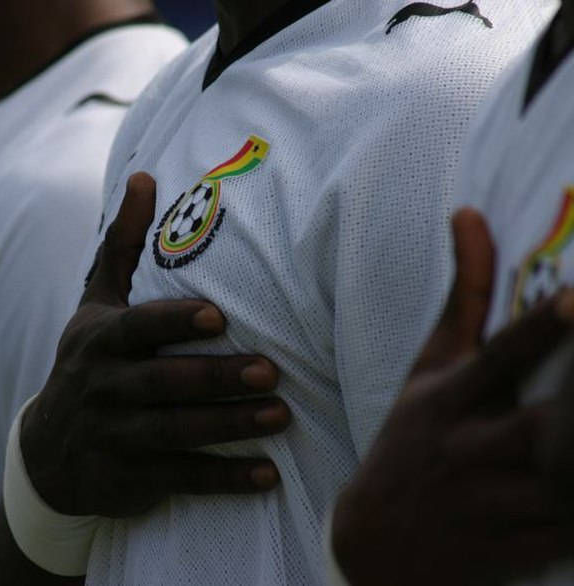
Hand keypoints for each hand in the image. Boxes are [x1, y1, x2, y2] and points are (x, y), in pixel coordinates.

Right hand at [20, 173, 290, 517]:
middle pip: (163, 383)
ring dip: (230, 426)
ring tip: (281, 416)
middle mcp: (102, 389)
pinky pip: (181, 478)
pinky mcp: (130, 478)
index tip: (220, 316)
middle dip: (217, 378)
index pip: (137, 329)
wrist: (48, 453)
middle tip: (272, 371)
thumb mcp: (95, 306)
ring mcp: (114, 437)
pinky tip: (268, 475)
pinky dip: (224, 480)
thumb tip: (143, 178)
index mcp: (99, 342)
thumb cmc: (88, 364)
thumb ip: (122, 247)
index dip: (175, 322)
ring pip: (176, 433)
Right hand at [332, 209, 573, 585]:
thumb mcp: (429, 367)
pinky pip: (566, 534)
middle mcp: (468, 452)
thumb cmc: (411, 440)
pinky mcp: (517, 551)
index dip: (540, 329)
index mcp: (446, 401)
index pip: (496, 359)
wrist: (375, 542)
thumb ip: (465, 296)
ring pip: (564, 487)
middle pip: (544, 429)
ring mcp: (493, 506)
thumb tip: (469, 213)